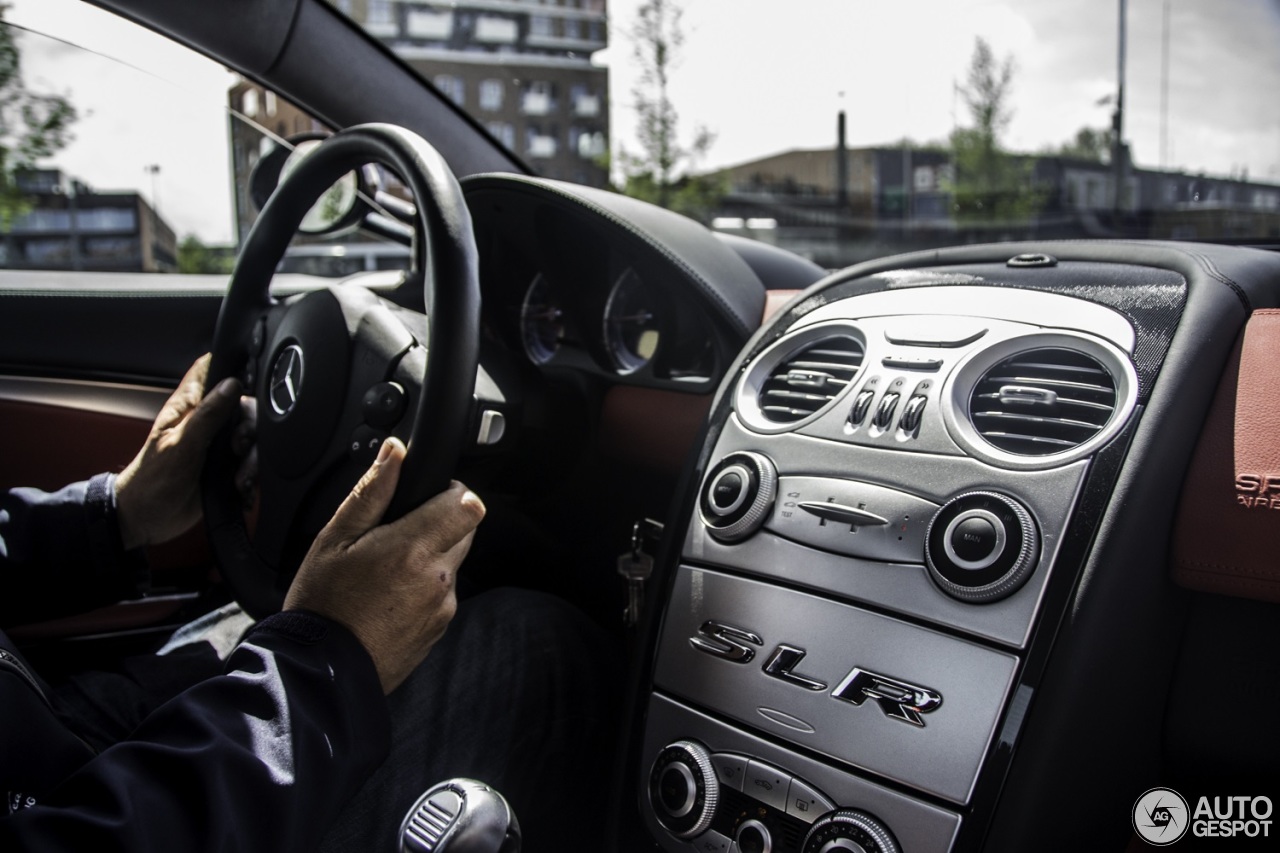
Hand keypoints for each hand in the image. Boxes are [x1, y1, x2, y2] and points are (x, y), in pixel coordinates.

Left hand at [116, 354, 241, 550]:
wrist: (148, 519)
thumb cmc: (151, 481)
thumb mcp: (180, 446)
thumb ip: (207, 415)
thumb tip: (231, 385)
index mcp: (188, 406)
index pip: (211, 369)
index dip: (231, 368)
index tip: (246, 386)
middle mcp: (206, 421)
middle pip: (244, 406)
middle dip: (250, 426)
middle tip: (238, 446)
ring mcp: (218, 444)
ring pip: (252, 436)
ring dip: (252, 457)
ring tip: (240, 476)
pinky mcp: (226, 466)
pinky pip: (251, 463)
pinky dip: (252, 476)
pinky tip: (241, 486)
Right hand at [284, 437, 484, 693]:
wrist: (322, 673)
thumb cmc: (322, 605)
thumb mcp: (334, 539)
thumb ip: (372, 492)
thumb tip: (396, 451)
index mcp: (412, 549)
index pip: (468, 505)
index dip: (450, 493)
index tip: (427, 496)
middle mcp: (437, 578)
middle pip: (464, 531)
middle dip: (438, 524)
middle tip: (394, 536)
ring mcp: (443, 606)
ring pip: (452, 563)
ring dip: (429, 558)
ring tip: (384, 572)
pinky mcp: (440, 628)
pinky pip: (442, 593)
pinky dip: (423, 588)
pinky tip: (387, 597)